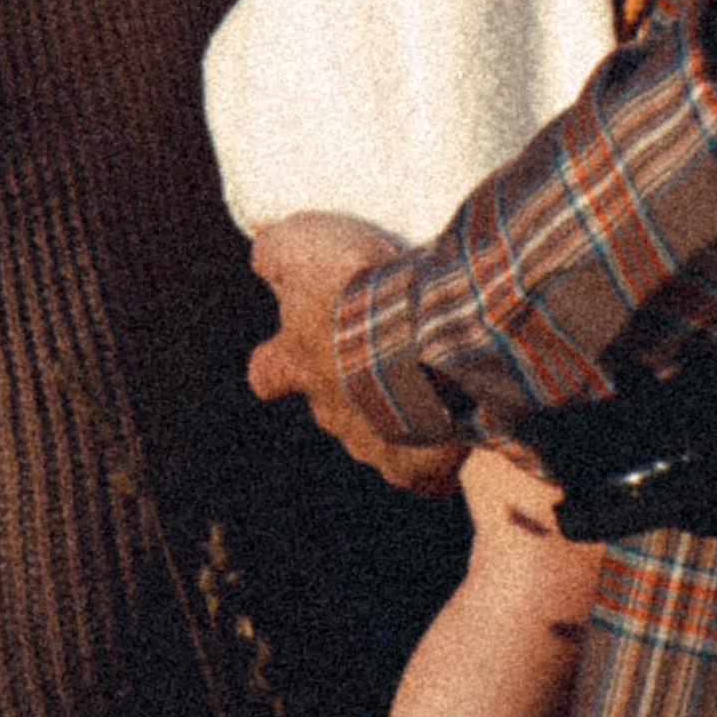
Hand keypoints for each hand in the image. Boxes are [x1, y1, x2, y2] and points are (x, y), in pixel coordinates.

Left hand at [247, 214, 469, 495]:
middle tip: (384, 352)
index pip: (268, 373)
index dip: (275, 364)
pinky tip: (456, 426)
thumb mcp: (304, 245)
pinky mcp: (412, 468)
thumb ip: (277, 250)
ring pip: (376, 434)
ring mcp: (370, 444)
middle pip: (330, 404)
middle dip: (351, 384)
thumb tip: (260, 243)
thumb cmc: (359, 291)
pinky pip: (421, 472)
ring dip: (394, 411)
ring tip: (430, 381)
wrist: (424, 338)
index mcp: (299, 362)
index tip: (284, 357)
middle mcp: (329, 410)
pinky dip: (434, 457)